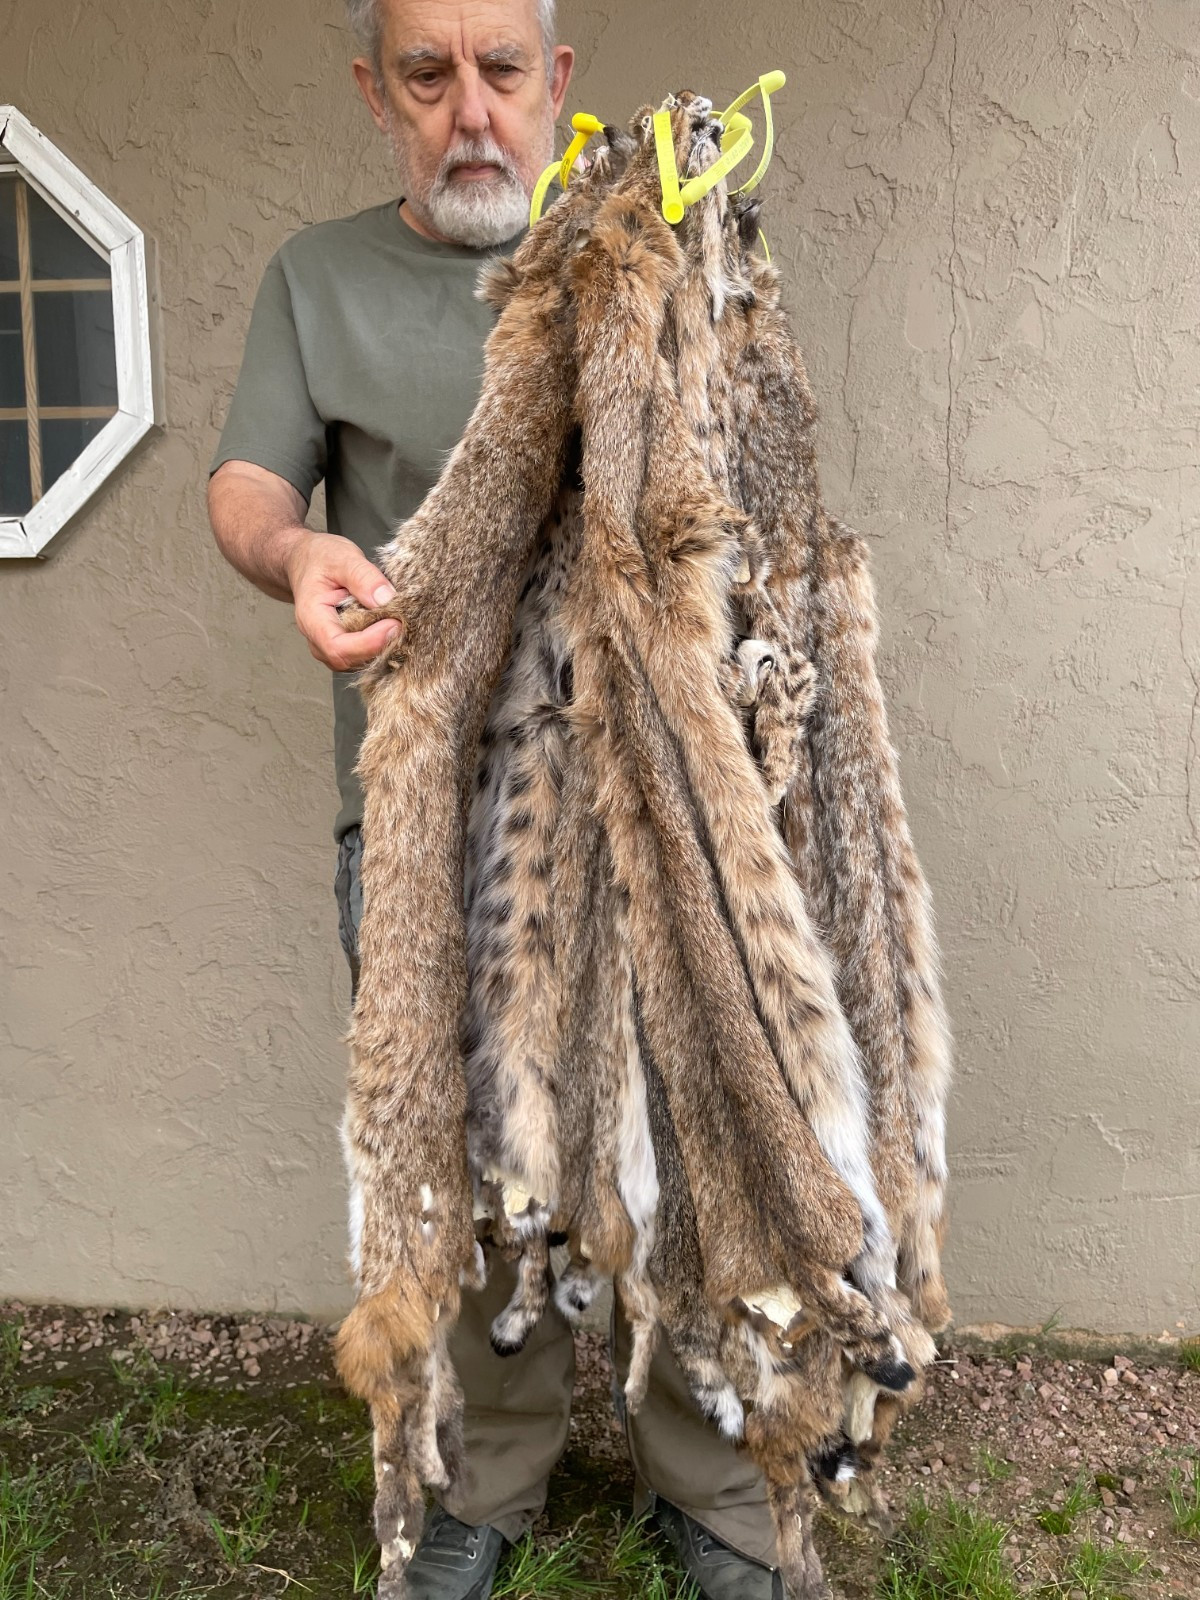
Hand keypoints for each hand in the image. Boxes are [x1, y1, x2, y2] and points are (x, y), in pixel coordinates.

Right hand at [286, 532, 402, 670]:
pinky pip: (363, 657)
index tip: (393, 624)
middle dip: (379, 646)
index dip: (368, 643)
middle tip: (402, 622)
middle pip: (350, 659)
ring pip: (359, 662)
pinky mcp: (345, 648)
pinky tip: (391, 627)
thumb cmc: (320, 560)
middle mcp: (318, 639)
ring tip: (397, 622)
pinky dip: (381, 645)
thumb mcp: (342, 557)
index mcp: (311, 618)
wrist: (308, 562)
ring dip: (382, 647)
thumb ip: (363, 576)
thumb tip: (385, 599)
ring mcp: (330, 647)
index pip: (337, 646)